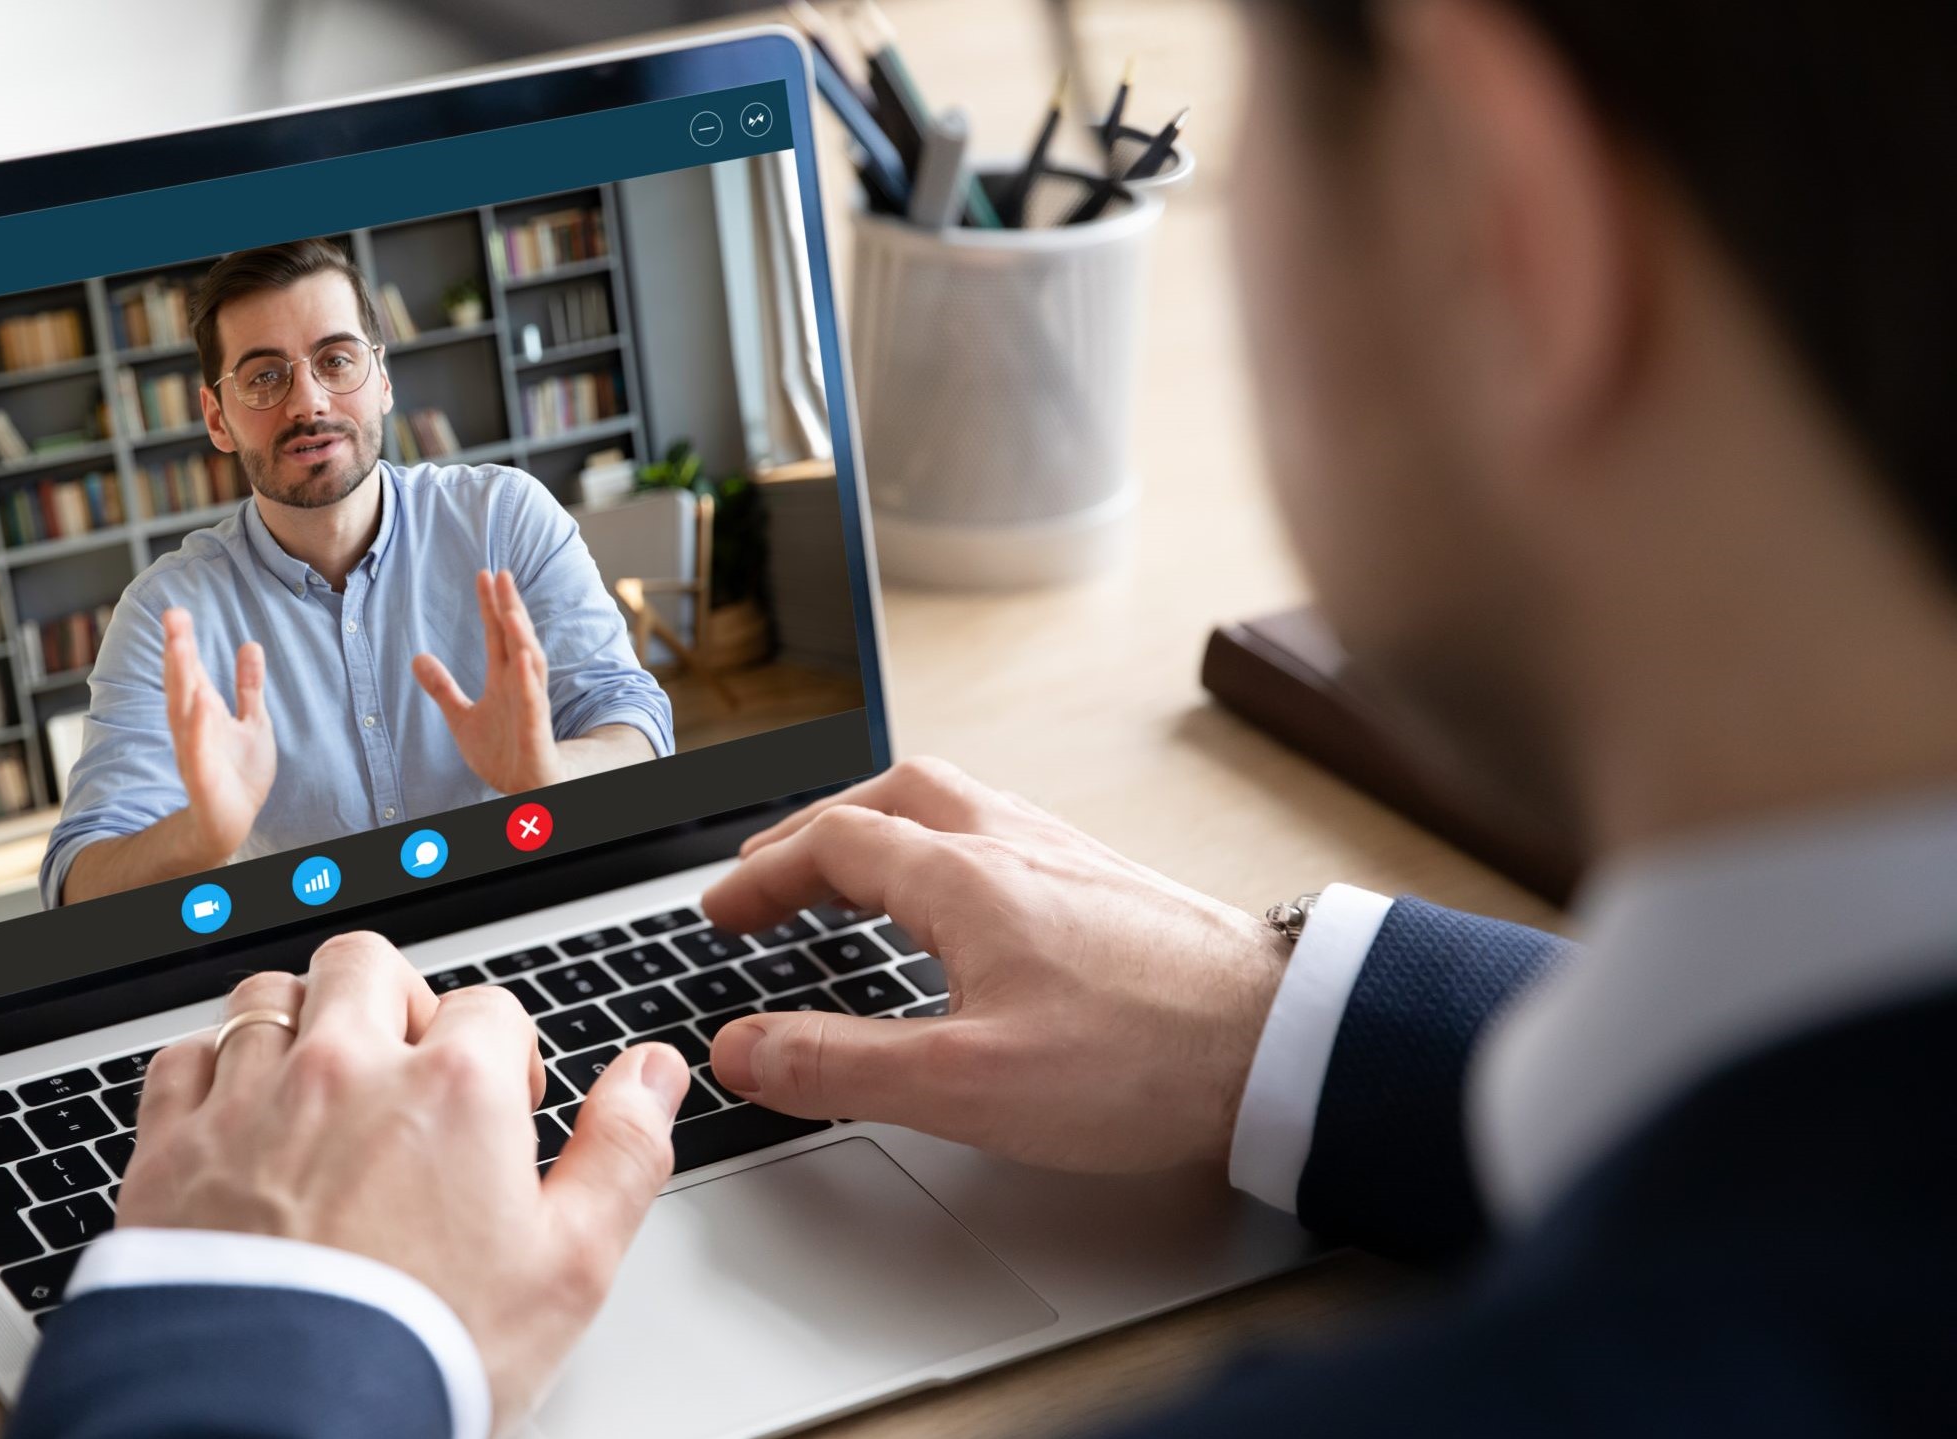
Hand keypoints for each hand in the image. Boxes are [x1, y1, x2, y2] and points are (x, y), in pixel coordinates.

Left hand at [120, 935, 689, 1430]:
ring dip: (302, 1024)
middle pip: (368, 963)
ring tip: (324, 1091)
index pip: (490, 1008)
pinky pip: (183, 1057)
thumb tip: (654, 1072)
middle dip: (396, 1002)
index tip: (501, 1117)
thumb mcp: (571, 1267)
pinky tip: (238, 1120)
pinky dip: (211, 1072)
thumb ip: (624, 1152)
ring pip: (270, 997)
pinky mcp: (169, 1150)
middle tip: (409, 1074)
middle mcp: (344, 1069)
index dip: (506, 1059)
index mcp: (452, 1086)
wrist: (284, 1428)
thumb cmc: (428, 1354)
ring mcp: (248, 1102)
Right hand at [162, 607, 274, 865]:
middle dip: (177, 651)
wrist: (232, 820)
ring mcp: (195, 751)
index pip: (191, 670)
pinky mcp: (202, 777)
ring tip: (181, 647)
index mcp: (204, 711)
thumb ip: (249, 686)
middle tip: (173, 616)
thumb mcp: (253, 721)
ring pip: (183, 711)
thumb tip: (250, 645)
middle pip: (182, 683)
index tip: (176, 611)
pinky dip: (198, 727)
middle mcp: (193, 727)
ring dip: (181, 680)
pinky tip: (200, 702)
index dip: (183, 642)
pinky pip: (197, 750)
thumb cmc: (239, 773)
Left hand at [413, 570, 566, 792]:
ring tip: (510, 610)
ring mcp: (531, 707)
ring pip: (530, 665)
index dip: (491, 605)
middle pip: (516, 640)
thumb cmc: (502, 752)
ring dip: (522, 637)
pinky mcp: (536, 731)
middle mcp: (521, 687)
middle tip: (502, 575)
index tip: (485, 574)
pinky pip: (534, 703)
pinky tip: (525, 659)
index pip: (498, 635)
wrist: (525, 791)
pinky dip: (530, 682)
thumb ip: (442, 688)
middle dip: (510, 608)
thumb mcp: (462, 717)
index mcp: (505, 680)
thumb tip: (417, 657)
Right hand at [700, 757, 1290, 1173]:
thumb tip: (741, 1050)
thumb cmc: (1141, 1060)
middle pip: (889, 797)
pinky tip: (965, 897)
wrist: (1283, 1043)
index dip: (762, 876)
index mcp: (964, 876)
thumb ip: (838, 1065)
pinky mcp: (1111, 885)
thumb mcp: (963, 1083)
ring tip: (853, 872)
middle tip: (773, 874)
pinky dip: (945, 845)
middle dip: (815, 830)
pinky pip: (1002, 830)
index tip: (721, 913)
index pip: (831, 843)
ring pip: (951, 804)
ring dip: (882, 826)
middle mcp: (1015, 844)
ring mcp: (1069, 857)